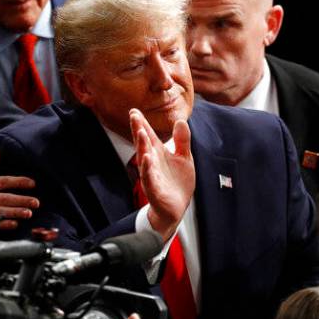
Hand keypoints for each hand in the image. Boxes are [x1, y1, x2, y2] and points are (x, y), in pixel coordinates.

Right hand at [0, 151, 38, 231]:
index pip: (3, 182)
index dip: (19, 182)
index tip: (32, 183)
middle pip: (5, 198)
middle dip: (22, 200)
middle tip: (36, 202)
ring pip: (1, 212)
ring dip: (16, 213)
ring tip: (29, 213)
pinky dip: (4, 224)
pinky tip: (15, 224)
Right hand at [130, 109, 194, 240]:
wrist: (176, 208)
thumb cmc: (177, 182)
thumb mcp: (184, 158)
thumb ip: (182, 140)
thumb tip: (181, 120)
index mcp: (158, 154)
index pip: (149, 136)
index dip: (142, 124)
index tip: (135, 110)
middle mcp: (152, 163)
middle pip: (143, 144)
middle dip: (139, 130)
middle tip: (134, 116)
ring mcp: (151, 176)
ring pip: (144, 160)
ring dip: (142, 147)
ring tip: (141, 133)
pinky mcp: (154, 190)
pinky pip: (149, 178)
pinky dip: (147, 169)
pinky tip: (146, 158)